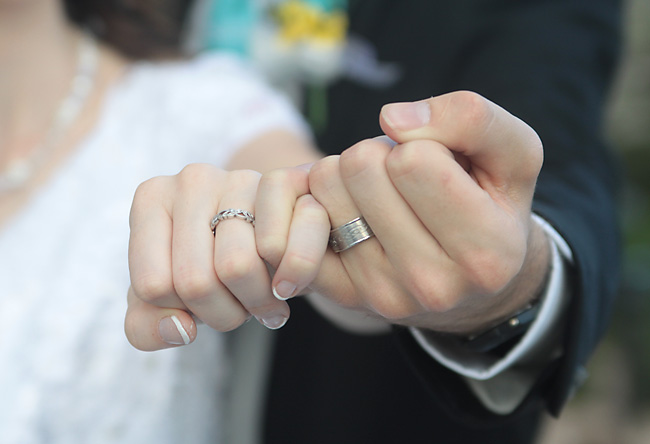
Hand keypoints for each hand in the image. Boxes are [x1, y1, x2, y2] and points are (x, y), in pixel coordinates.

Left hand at [125, 164, 328, 350]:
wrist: (263, 233)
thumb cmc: (206, 265)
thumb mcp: (164, 299)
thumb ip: (146, 327)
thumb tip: (180, 329)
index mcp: (151, 199)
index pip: (153, 285)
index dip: (179, 312)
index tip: (195, 306)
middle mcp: (192, 180)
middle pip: (195, 281)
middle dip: (222, 315)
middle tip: (237, 311)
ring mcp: (239, 178)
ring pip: (237, 267)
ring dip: (256, 304)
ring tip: (261, 301)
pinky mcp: (285, 183)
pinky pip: (278, 250)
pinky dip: (289, 280)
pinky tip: (287, 284)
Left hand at [304, 91, 550, 333]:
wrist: (472, 284)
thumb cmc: (492, 207)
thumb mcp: (514, 154)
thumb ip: (471, 118)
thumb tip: (390, 118)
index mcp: (486, 251)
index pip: (411, 160)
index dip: (422, 144)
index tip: (439, 165)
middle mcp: (432, 284)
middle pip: (359, 168)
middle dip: (379, 154)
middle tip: (404, 178)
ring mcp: (383, 295)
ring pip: (325, 188)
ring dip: (347, 176)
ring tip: (382, 197)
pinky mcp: (344, 296)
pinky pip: (299, 224)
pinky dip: (318, 202)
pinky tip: (350, 213)